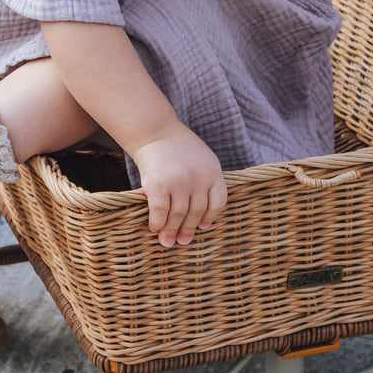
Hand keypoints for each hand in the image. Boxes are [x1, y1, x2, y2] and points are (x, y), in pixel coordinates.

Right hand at [130, 122, 227, 247]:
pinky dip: (157, 223)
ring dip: (172, 231)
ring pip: (178, 215)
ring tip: (167, 242)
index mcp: (213, 172)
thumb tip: (202, 214)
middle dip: (188, 229)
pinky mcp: (159, 185)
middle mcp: (199, 179)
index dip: (210, 217)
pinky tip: (154, 228)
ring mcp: (179, 182)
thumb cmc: (178, 147)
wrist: (155, 131)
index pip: (218, 203)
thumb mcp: (202, 159)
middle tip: (182, 242)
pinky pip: (160, 212)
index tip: (202, 227)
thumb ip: (205, 181)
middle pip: (197, 212)